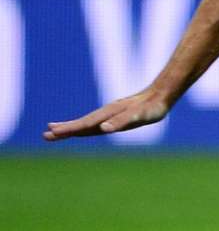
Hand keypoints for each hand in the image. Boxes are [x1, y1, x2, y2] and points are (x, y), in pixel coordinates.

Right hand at [44, 89, 171, 140]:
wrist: (161, 94)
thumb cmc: (151, 108)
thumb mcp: (138, 116)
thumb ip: (121, 122)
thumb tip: (103, 129)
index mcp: (107, 116)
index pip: (84, 125)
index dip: (69, 130)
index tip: (52, 134)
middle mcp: (105, 114)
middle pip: (81, 124)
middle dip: (64, 130)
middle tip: (45, 136)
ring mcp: (109, 114)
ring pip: (86, 122)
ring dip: (70, 127)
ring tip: (54, 130)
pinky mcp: (115, 115)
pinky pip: (96, 121)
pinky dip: (84, 125)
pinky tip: (81, 127)